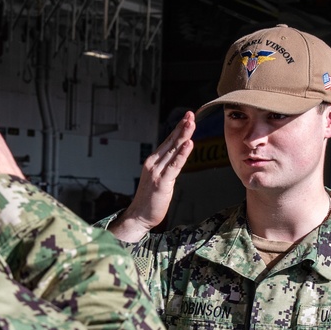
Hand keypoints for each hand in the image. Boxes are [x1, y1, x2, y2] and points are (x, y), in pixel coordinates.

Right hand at [109, 111, 194, 241]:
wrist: (139, 216)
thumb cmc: (150, 199)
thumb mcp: (160, 178)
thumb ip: (167, 167)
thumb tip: (178, 158)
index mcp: (153, 161)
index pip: (168, 141)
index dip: (178, 129)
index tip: (187, 117)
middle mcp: (153, 163)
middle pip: (170, 142)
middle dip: (181, 127)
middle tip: (191, 114)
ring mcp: (157, 172)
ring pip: (173, 150)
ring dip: (183, 135)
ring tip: (191, 123)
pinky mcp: (162, 182)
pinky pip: (174, 166)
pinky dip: (182, 154)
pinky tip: (189, 144)